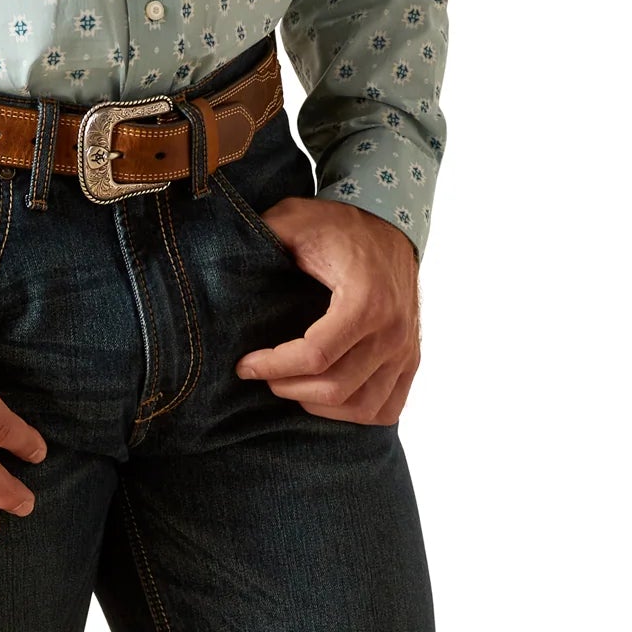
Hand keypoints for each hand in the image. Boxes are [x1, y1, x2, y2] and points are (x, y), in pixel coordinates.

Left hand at [233, 198, 421, 423]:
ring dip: (318, 405)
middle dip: (289, 387)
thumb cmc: (339, 225)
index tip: (245, 364)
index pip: (315, 355)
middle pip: (335, 388)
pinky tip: (325, 399)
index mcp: (365, 300)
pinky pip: (386, 409)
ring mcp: (405, 350)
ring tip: (290, 386)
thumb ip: (262, 234)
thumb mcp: (295, 219)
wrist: (389, 224)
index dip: (273, 366)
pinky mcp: (410, 360)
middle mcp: (392, 331)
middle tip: (263, 375)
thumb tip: (221, 254)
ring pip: (360, 407)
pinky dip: (353, 413)